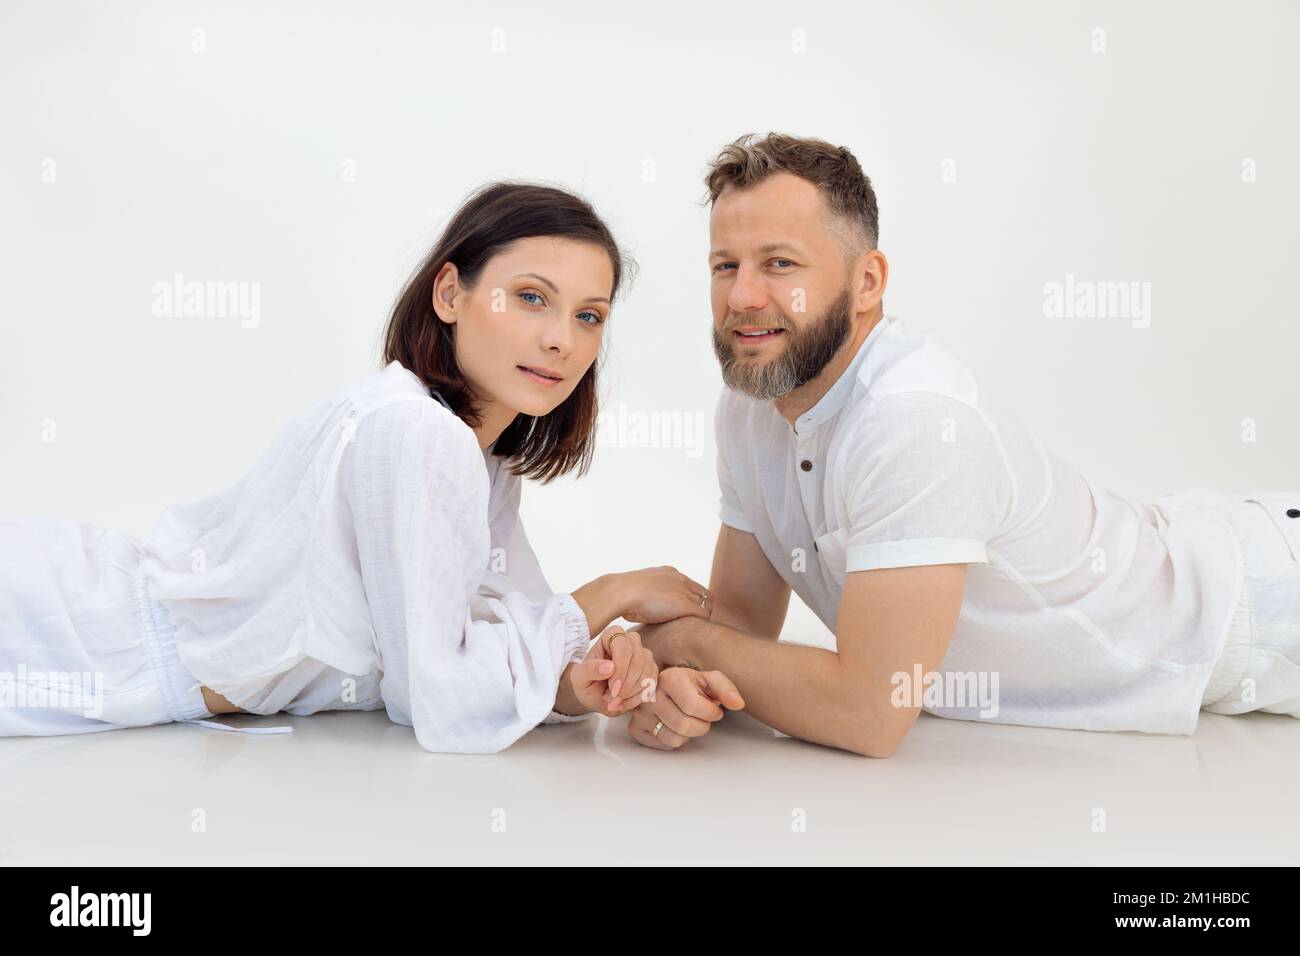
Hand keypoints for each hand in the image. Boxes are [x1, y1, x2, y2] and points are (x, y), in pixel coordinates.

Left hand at [567, 625, 657, 716]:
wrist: (595, 694)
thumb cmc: (586, 681)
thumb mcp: (579, 677)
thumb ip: (589, 669)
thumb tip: (609, 667)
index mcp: (612, 635)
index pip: (623, 646)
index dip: (620, 669)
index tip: (612, 688)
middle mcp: (631, 641)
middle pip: (638, 660)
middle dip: (626, 686)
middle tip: (610, 699)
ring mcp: (644, 655)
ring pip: (647, 674)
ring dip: (630, 694)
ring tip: (612, 701)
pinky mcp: (651, 670)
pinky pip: (651, 685)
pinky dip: (636, 699)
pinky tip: (622, 703)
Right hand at [613, 566, 714, 625]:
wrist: (621, 592)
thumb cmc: (622, 595)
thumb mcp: (637, 589)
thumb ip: (645, 594)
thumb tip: (639, 605)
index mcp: (669, 573)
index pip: (690, 585)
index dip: (692, 599)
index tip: (687, 612)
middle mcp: (680, 579)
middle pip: (704, 593)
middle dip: (703, 607)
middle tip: (695, 622)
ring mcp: (684, 591)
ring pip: (707, 603)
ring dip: (704, 615)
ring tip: (696, 628)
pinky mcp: (685, 604)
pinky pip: (704, 613)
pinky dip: (703, 622)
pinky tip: (694, 632)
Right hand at [627, 666, 744, 750]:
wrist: (666, 686)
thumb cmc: (691, 685)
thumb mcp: (710, 680)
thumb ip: (726, 689)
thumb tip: (738, 703)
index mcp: (670, 678)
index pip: (692, 706)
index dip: (710, 713)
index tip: (714, 709)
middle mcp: (651, 695)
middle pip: (684, 725)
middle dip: (702, 726)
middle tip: (703, 717)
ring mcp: (640, 713)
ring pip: (673, 739)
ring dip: (689, 734)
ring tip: (688, 720)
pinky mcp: (636, 728)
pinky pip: (662, 745)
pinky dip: (674, 740)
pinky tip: (674, 726)